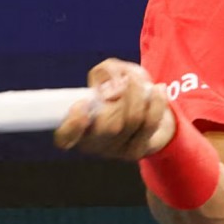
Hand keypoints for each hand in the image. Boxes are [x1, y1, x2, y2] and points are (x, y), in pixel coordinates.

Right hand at [53, 58, 177, 159]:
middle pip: (106, 126)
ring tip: (140, 81)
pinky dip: (156, 103)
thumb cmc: (121, 89)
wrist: (151, 107)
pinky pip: (148, 125)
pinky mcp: (136, 152)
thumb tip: (112, 90)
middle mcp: (93, 143)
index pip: (65, 137)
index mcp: (77, 126)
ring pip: (129, 122)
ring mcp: (114, 151)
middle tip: (127, 81)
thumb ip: (105, 72)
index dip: (72, 124)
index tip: (82, 104)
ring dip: (138, 94)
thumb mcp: (109, 72)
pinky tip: (159, 90)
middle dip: (121, 97)